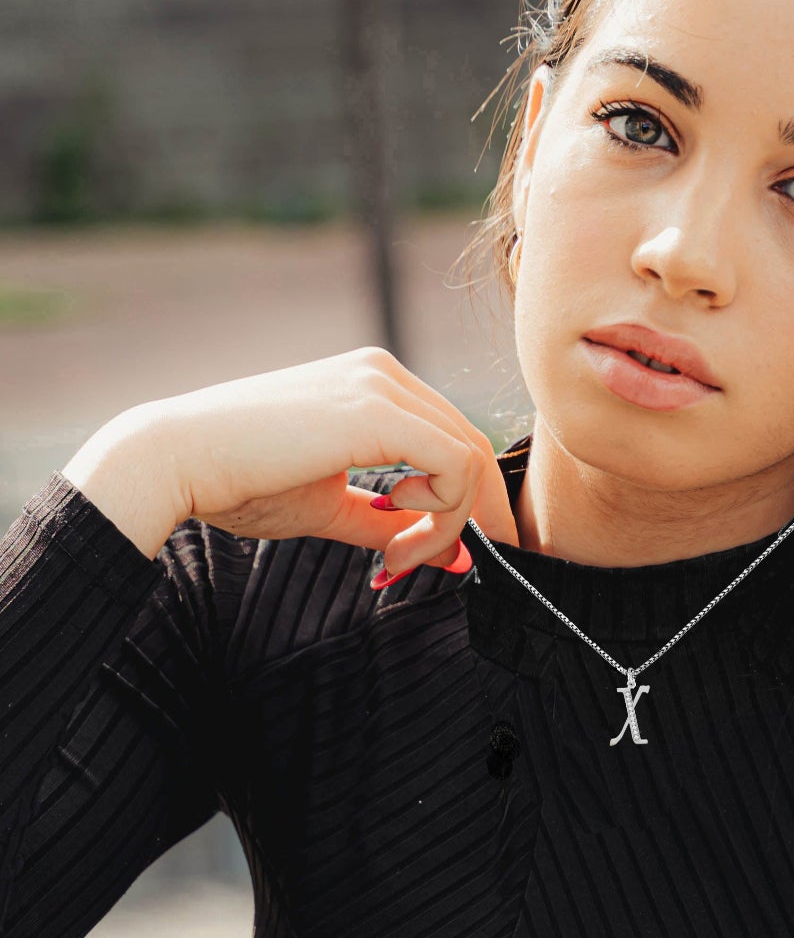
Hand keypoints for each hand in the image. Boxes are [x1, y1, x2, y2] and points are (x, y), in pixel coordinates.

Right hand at [66, 347, 516, 577]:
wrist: (173, 461)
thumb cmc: (239, 482)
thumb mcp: (330, 507)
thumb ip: (391, 528)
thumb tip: (454, 558)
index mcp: (374, 383)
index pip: (451, 438)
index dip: (462, 501)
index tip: (435, 553)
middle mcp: (384, 373)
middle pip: (471, 444)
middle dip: (474, 514)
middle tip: (456, 564)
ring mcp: (382, 386)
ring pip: (468, 457)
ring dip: (450, 523)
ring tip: (400, 560)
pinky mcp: (378, 413)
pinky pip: (454, 466)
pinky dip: (443, 514)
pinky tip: (398, 536)